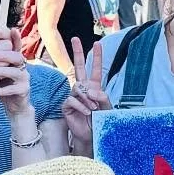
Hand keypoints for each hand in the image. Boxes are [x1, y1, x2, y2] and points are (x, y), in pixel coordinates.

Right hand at [61, 40, 111, 155]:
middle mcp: (83, 89)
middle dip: (77, 52)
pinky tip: (86, 112)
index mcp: (94, 87)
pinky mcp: (67, 105)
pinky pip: (73, 99)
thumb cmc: (100, 121)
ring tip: (93, 108)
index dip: (97, 57)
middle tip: (75, 38)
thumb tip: (89, 89)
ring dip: (87, 97)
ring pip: (78, 87)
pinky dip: (81, 105)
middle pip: (79, 66)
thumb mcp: (107, 107)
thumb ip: (102, 96)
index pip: (95, 69)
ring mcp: (74, 96)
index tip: (97, 44)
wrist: (92, 136)